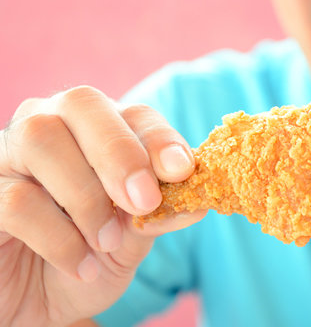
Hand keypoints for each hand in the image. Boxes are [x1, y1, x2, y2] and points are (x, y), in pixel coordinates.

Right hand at [0, 86, 205, 325]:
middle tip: (144, 200)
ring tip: (106, 241)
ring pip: (42, 138)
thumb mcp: (133, 237)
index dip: (160, 137)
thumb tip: (198, 202)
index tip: (182, 170)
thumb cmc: (92, 256)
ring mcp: (12, 156)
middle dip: (120, 152)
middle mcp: (54, 127)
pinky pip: (17, 199)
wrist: (42, 300)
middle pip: (82, 103)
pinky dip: (59, 237)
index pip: (134, 114)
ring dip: (86, 195)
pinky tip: (80, 264)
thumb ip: (158, 214)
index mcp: (100, 133)